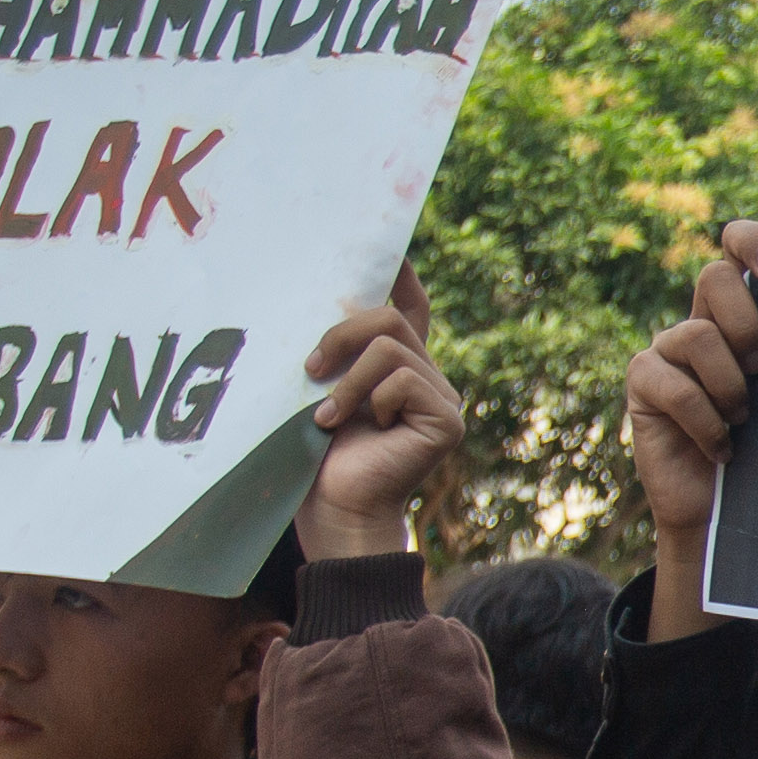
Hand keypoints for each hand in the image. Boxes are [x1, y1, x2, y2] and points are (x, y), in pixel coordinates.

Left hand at [298, 263, 460, 556]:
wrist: (334, 511)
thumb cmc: (316, 457)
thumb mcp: (317, 388)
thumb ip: (332, 350)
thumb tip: (317, 295)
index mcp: (397, 367)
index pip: (409, 307)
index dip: (401, 275)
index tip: (390, 247)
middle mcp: (426, 377)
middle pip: (388, 317)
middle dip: (342, 333)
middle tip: (310, 368)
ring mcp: (442, 398)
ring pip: (390, 347)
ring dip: (347, 379)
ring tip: (328, 416)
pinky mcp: (447, 420)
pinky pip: (402, 380)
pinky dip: (369, 401)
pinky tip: (362, 430)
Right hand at [625, 223, 757, 635]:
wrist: (726, 513)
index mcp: (740, 315)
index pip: (736, 249)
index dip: (752, 242)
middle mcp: (701, 323)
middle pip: (713, 277)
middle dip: (746, 321)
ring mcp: (666, 351)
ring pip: (698, 335)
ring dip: (730, 385)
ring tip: (743, 420)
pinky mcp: (643, 383)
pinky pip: (674, 385)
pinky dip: (706, 421)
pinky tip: (722, 449)